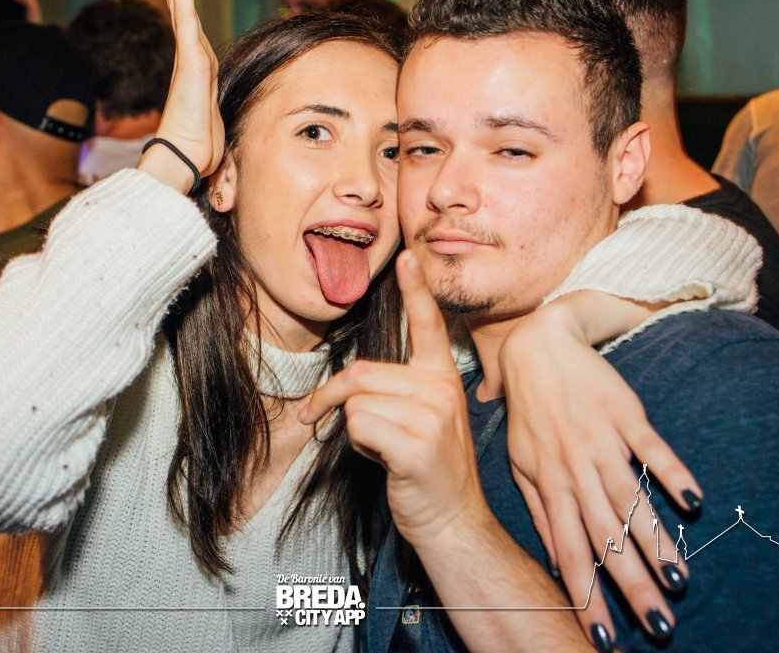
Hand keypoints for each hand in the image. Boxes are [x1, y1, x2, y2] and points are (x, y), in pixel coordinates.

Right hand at [140, 0, 224, 192]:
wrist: (186, 157)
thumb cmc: (200, 146)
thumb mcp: (217, 121)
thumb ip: (217, 112)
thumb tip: (220, 127)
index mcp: (198, 66)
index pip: (188, 22)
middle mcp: (190, 56)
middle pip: (180, 5)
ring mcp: (188, 55)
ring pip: (181, 4)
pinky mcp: (190, 58)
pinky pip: (185, 16)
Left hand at [300, 251, 485, 544]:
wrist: (452, 521)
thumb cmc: (426, 471)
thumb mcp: (421, 420)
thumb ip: (396, 391)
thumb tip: (349, 385)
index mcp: (442, 378)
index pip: (429, 325)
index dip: (415, 290)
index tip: (408, 257)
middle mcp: (441, 389)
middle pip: (361, 373)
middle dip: (332, 399)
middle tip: (325, 422)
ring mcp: (433, 415)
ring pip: (356, 401)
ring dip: (354, 430)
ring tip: (384, 449)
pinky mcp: (418, 443)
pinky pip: (360, 425)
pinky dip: (359, 446)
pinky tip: (386, 461)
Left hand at [500, 296, 701, 643]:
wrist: (538, 347)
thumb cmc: (531, 414)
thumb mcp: (524, 466)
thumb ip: (544, 514)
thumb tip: (559, 563)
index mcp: (550, 487)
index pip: (570, 553)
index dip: (587, 596)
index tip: (605, 637)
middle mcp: (575, 470)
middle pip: (606, 537)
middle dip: (631, 586)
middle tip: (658, 626)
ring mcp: (601, 442)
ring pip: (630, 501)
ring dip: (656, 542)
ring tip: (680, 581)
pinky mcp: (625, 414)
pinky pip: (650, 448)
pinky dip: (670, 472)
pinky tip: (693, 501)